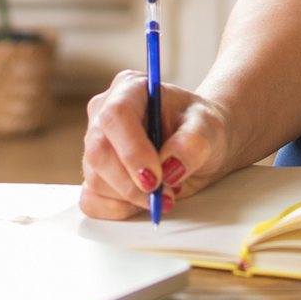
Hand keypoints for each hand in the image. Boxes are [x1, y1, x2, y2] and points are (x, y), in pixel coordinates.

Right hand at [80, 71, 232, 219]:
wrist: (199, 145)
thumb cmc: (200, 127)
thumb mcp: (209, 127)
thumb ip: (194, 142)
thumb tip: (170, 166)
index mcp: (130, 90)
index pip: (116, 116)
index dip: (132, 150)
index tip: (155, 178)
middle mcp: (105, 115)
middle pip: (99, 152)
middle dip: (131, 183)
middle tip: (164, 195)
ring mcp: (96, 145)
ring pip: (95, 179)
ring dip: (131, 197)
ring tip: (164, 193)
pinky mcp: (96, 174)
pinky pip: (91, 200)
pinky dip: (117, 209)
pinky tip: (141, 203)